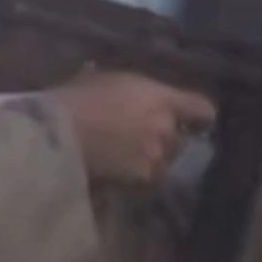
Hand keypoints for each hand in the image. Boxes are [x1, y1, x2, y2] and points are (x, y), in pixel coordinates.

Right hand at [48, 70, 215, 185]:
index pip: (202, 109)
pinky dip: (135, 179)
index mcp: (162, 99)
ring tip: (126, 160)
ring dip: (150, 162)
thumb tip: (120, 86)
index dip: (199, 117)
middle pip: (179, 140)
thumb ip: (125, 88)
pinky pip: (145, 181)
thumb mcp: (102, 80)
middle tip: (140, 141)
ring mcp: (155, 158)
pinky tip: (117, 174)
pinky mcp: (139, 182)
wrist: (59, 134)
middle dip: (164, 141)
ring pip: (162, 163)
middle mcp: (166, 130)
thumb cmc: (77, 99)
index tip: (191, 121)